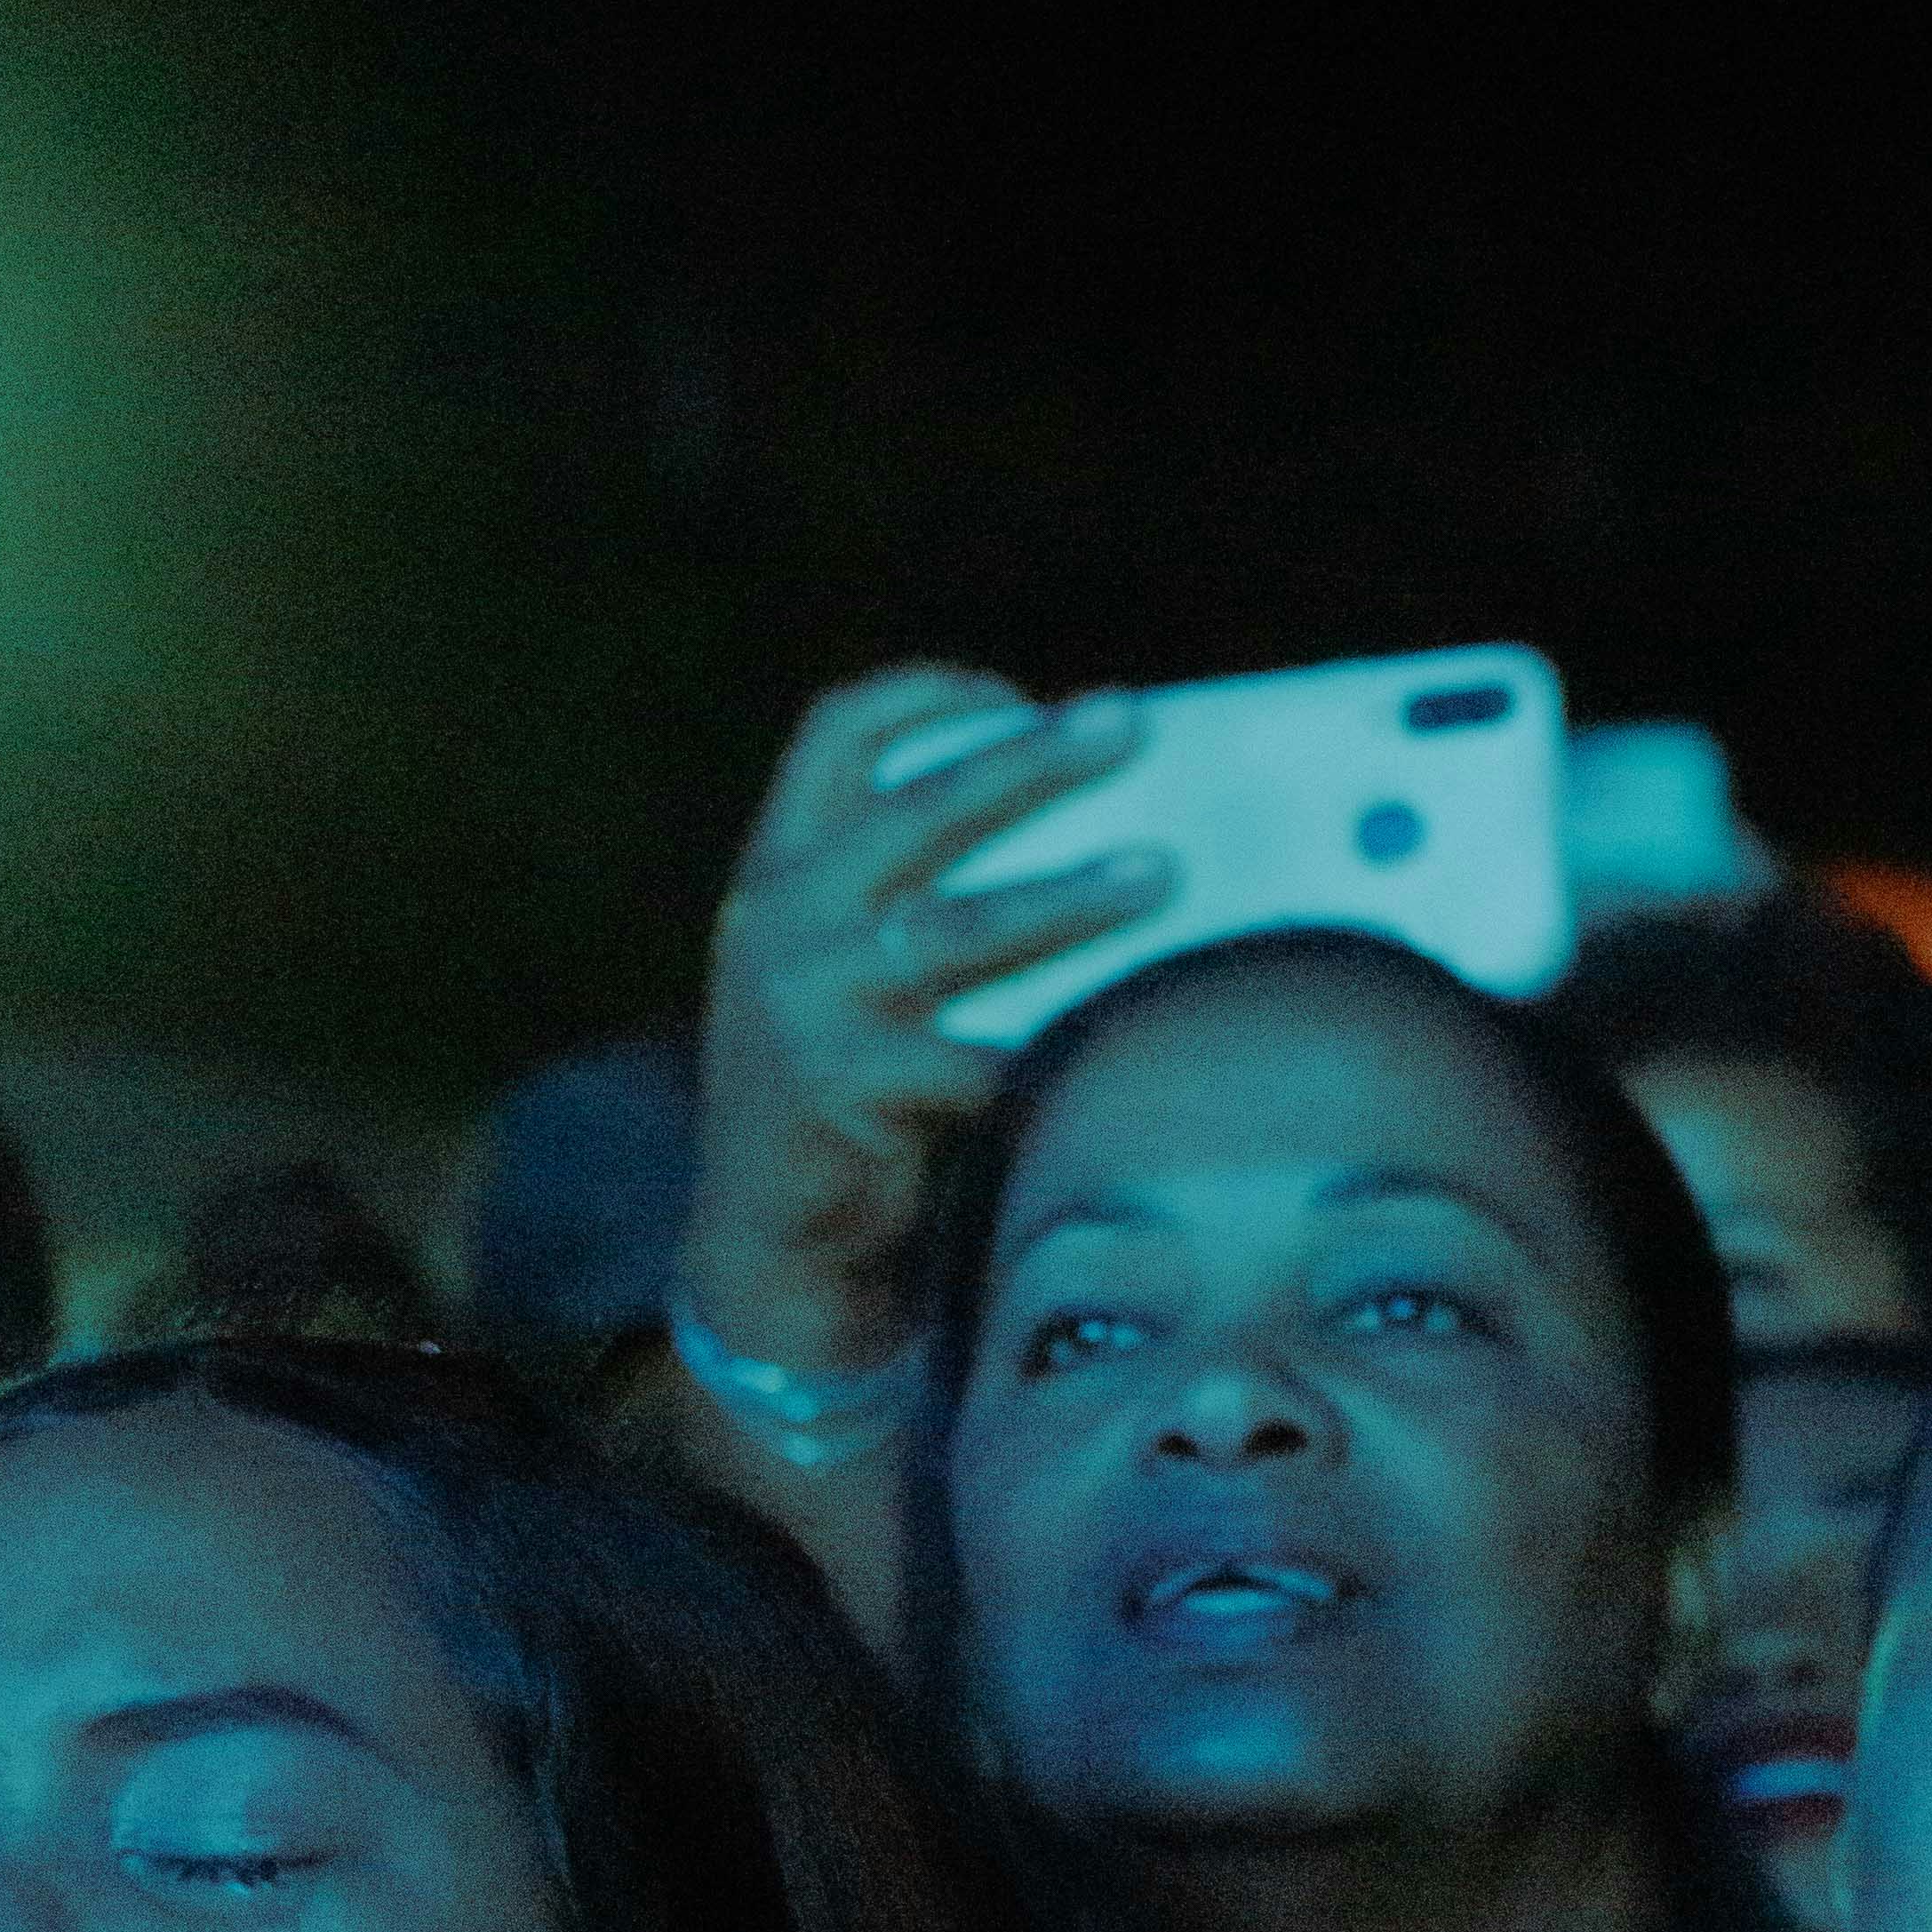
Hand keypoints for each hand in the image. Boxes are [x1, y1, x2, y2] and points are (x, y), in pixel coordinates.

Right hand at [682, 666, 1169, 1372]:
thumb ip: (895, 896)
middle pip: (919, 805)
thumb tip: (1070, 815)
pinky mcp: (847, 1092)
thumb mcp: (832, 968)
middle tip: (1128, 725)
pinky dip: (1053, 1047)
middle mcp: (783, 922)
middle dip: (1031, 758)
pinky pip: (978, 1059)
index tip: (1012, 698)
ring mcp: (809, 1006)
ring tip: (1161, 875)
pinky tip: (1125, 1035)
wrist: (770, 1236)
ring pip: (960, 927)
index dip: (925, 695)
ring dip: (1069, 895)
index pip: (834, 734)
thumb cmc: (838, 1088)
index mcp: (779, 872)